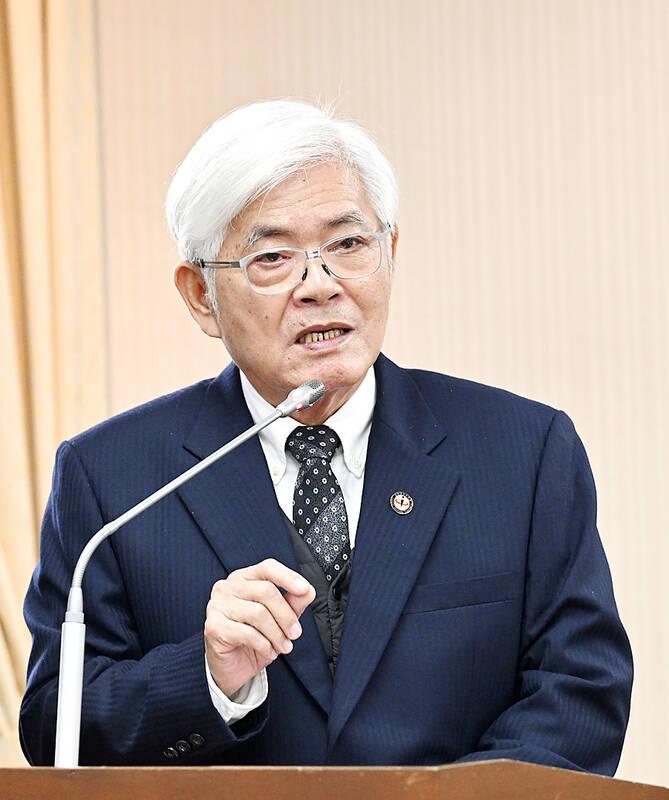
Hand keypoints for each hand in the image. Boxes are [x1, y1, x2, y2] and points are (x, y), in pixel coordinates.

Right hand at [204, 558, 315, 697]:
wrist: (232, 667)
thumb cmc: (254, 638)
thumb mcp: (278, 619)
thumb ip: (293, 602)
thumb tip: (308, 591)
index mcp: (244, 578)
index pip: (268, 567)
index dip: (288, 577)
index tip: (305, 589)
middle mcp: (227, 587)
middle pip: (266, 591)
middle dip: (286, 615)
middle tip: (295, 634)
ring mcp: (217, 605)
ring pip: (258, 613)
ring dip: (277, 634)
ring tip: (283, 646)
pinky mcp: (213, 627)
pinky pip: (247, 633)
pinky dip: (264, 645)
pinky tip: (268, 651)